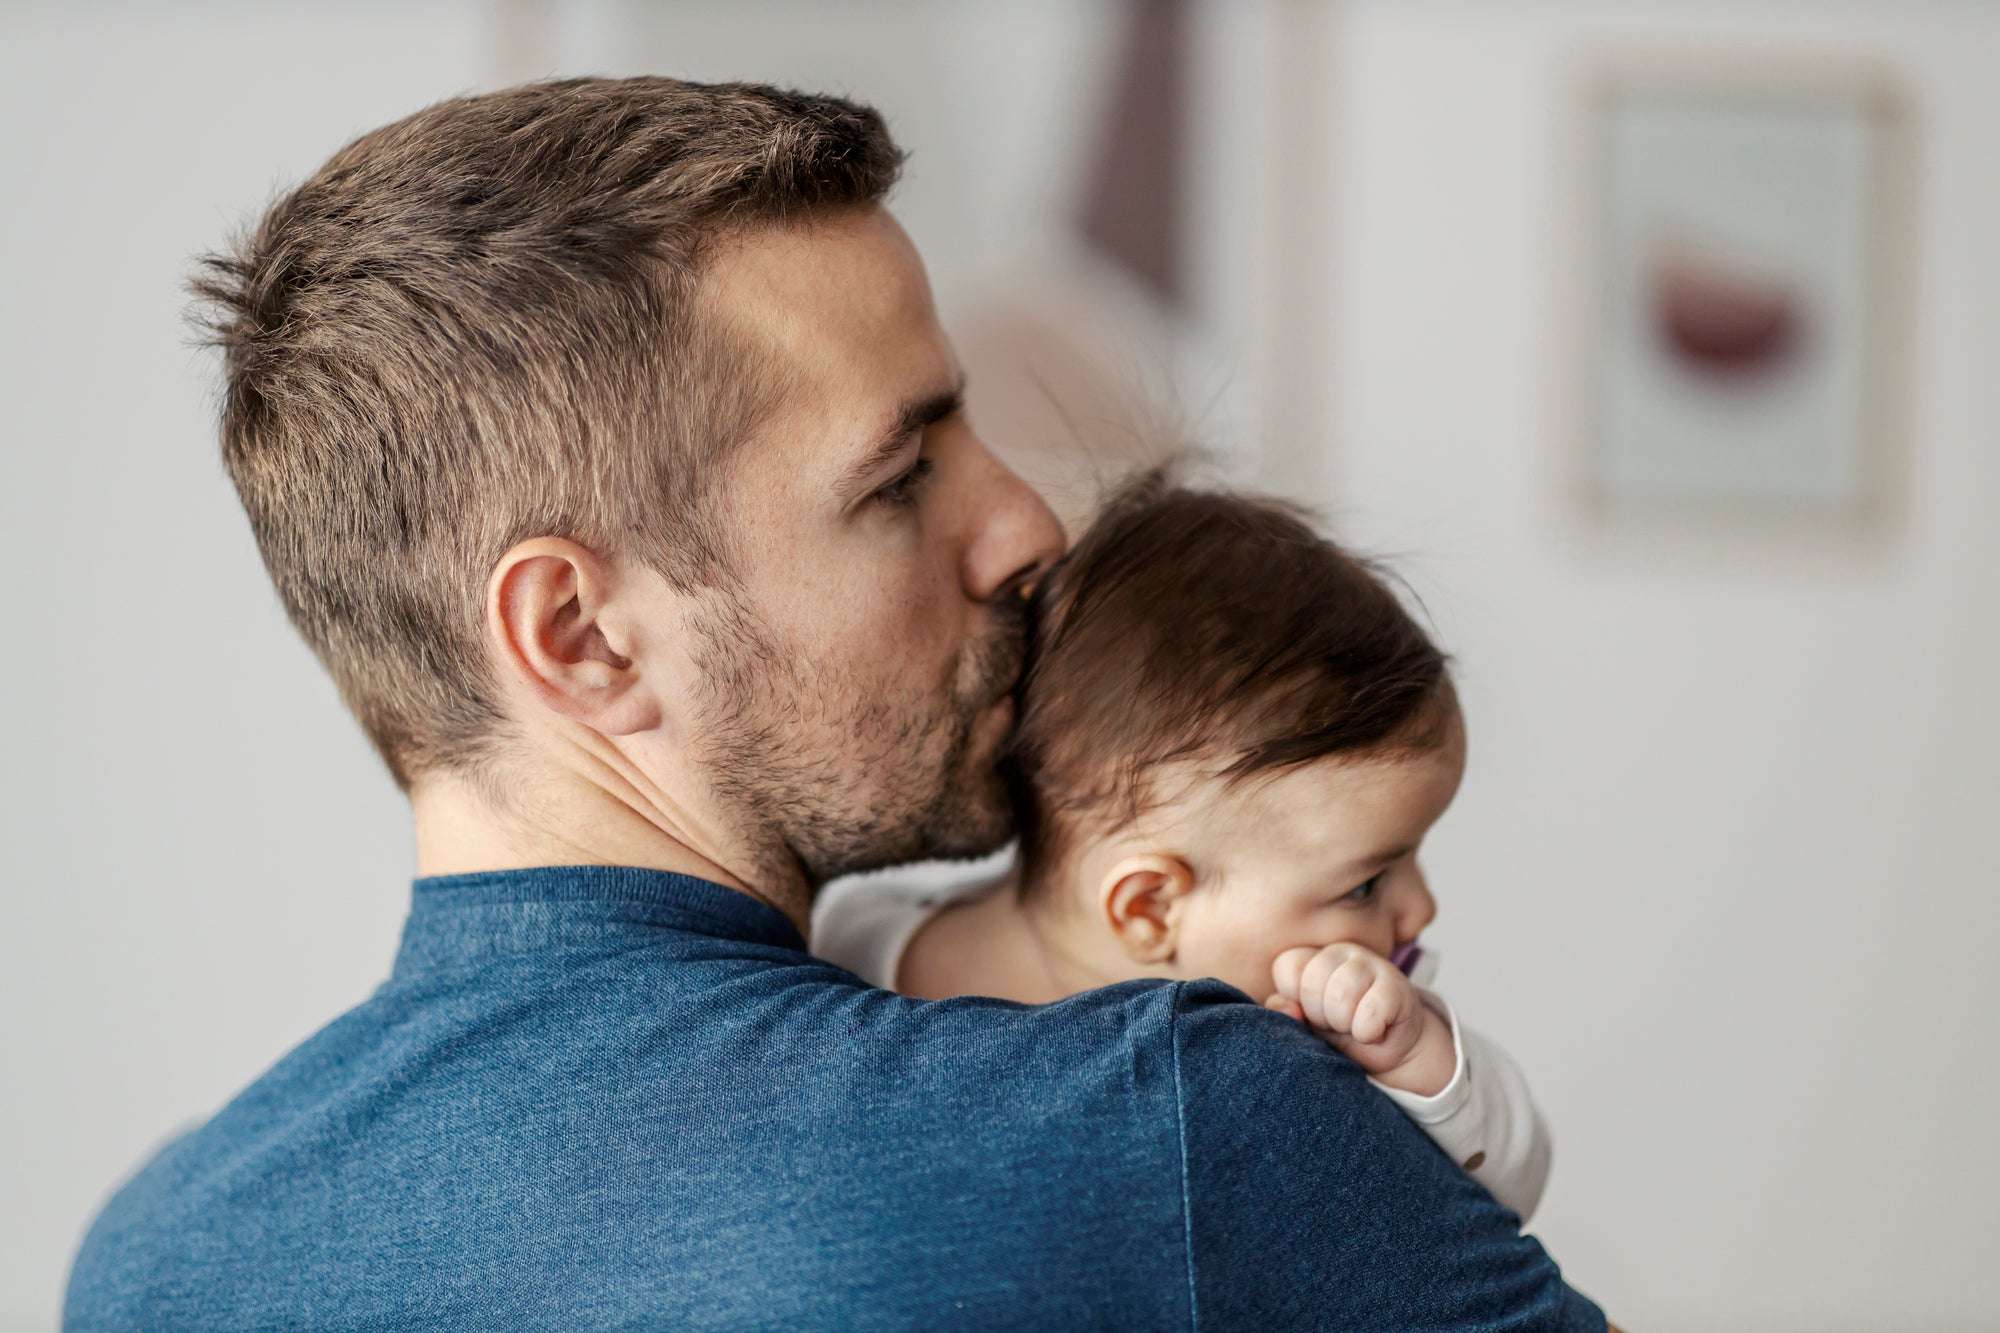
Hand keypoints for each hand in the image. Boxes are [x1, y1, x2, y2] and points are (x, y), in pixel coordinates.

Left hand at [1266, 943, 1453, 1094]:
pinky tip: (1376, 1030)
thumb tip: (1290, 1009)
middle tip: (1338, 1022)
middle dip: (1321, 1016)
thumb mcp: (1305, 1024)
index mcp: (1314, 955)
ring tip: (1355, 1025)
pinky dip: (1368, 1033)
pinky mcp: (1397, 986)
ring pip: (1340, 997)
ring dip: (1345, 1025)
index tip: (1312, 1011)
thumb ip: (1284, 1011)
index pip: (1287, 966)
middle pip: (1312, 984)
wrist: (1393, 1046)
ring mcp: (1373, 964)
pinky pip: (1369, 1015)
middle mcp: (1342, 951)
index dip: (1296, 998)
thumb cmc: (1343, 1031)